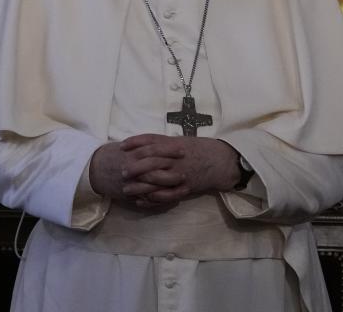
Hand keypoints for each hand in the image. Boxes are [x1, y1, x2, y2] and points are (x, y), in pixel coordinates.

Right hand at [89, 140, 184, 204]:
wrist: (94, 169)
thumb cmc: (113, 155)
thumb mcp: (128, 146)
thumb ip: (143, 144)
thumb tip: (164, 141)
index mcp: (133, 153)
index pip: (154, 149)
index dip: (169, 150)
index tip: (182, 150)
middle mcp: (132, 167)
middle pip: (156, 169)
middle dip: (172, 170)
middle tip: (186, 171)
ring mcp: (131, 182)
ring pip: (153, 186)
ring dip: (169, 187)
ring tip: (184, 187)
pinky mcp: (130, 194)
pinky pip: (147, 199)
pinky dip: (160, 200)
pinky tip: (172, 199)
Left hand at [120, 134, 239, 205]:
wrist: (220, 161)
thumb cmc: (198, 149)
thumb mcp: (180, 140)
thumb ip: (162, 142)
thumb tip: (141, 143)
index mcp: (175, 145)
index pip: (152, 141)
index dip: (135, 143)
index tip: (122, 146)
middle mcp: (177, 159)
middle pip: (152, 162)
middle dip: (135, 167)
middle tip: (122, 172)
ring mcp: (181, 174)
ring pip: (158, 180)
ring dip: (140, 186)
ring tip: (127, 189)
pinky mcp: (185, 188)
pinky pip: (167, 196)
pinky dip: (153, 199)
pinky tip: (141, 201)